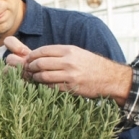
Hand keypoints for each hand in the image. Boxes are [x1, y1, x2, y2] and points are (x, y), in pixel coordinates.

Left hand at [3, 36, 131, 105]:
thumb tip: (41, 56)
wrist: (110, 77)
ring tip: (34, 78)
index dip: (33, 55)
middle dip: (31, 66)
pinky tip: (43, 86)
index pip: (43, 50)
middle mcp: (68, 61)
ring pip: (43, 76)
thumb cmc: (92, 65)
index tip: (29, 59)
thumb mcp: (78, 53)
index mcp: (69, 50)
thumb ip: (61, 54)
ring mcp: (69, 75)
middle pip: (40, 62)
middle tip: (28, 70)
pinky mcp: (71, 88)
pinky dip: (44, 86)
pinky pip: (51, 87)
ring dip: (36, 77)